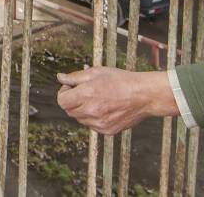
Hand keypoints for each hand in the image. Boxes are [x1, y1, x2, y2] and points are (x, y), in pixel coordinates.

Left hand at [56, 68, 176, 133]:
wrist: (143, 95)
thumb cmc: (121, 80)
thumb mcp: (96, 72)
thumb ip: (75, 77)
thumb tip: (60, 77)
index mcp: (87, 95)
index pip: (62, 101)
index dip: (64, 93)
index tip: (72, 88)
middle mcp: (91, 111)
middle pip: (69, 111)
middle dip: (73, 101)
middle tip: (85, 91)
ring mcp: (99, 123)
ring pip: (80, 119)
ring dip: (83, 110)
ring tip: (98, 99)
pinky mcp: (107, 131)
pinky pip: (92, 125)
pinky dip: (94, 118)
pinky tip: (105, 107)